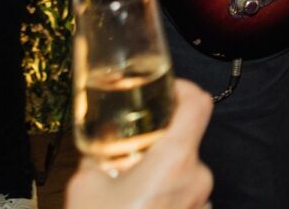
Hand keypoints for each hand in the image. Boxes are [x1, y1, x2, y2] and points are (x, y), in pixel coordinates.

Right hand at [66, 79, 214, 208]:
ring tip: (125, 196)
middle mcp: (198, 178)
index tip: (169, 92)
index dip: (185, 91)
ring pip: (182, 177)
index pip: (199, 105)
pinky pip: (183, 201)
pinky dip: (163, 201)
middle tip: (125, 160)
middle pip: (184, 146)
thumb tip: (100, 152)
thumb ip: (98, 159)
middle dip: (155, 150)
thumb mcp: (86, 185)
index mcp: (175, 159)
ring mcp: (201, 204)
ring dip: (159, 180)